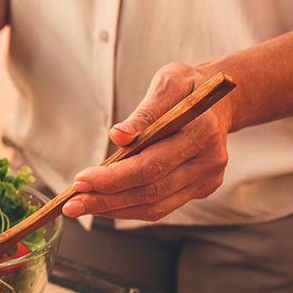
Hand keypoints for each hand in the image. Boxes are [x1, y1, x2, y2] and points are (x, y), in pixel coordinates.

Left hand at [64, 62, 233, 220]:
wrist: (219, 100)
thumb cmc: (187, 88)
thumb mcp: (167, 83)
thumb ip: (144, 112)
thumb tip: (118, 136)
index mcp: (203, 130)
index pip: (151, 164)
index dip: (113, 177)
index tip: (80, 180)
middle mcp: (210, 160)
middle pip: (151, 190)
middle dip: (106, 198)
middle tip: (72, 202)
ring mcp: (207, 178)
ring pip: (155, 205)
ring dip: (113, 209)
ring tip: (81, 206)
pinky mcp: (201, 189)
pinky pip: (160, 207)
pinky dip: (129, 208)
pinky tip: (104, 204)